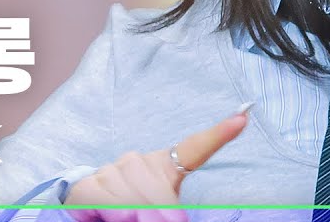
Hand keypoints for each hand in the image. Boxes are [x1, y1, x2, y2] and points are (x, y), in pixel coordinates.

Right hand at [64, 105, 250, 221]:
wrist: (87, 212)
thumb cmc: (131, 212)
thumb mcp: (160, 211)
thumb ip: (170, 209)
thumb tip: (174, 215)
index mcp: (164, 167)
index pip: (195, 149)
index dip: (219, 135)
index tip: (242, 118)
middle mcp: (140, 162)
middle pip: (161, 194)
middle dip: (158, 215)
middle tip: (149, 219)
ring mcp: (116, 170)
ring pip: (135, 202)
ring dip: (135, 218)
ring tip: (126, 219)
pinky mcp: (92, 183)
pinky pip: (112, 203)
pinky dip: (116, 215)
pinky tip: (110, 215)